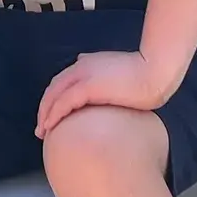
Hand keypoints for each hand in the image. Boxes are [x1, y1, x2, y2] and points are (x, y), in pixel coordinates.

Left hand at [34, 50, 178, 137]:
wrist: (155, 72)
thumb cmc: (142, 74)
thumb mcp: (118, 71)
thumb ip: (102, 73)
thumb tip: (93, 76)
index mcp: (87, 64)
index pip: (61, 82)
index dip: (52, 98)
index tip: (49, 115)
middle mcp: (81, 67)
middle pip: (54, 88)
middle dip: (44, 108)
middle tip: (40, 128)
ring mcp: (83, 75)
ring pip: (55, 95)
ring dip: (45, 114)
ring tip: (42, 132)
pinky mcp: (88, 86)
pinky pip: (64, 102)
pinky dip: (54, 114)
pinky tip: (50, 126)